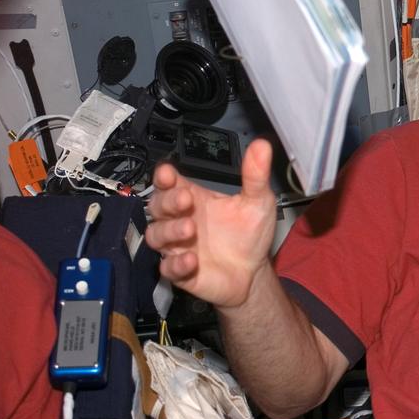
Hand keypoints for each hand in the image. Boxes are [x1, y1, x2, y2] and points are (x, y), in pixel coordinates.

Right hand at [146, 138, 278, 309]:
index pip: (170, 184)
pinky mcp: (180, 271)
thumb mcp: (258, 202)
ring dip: (170, 230)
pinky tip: (192, 260)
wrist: (254, 272)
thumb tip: (262, 146)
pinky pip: (167, 267)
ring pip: (156, 235)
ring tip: (190, 228)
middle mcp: (181, 220)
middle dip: (168, 201)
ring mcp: (177, 246)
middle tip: (186, 199)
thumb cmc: (250, 234)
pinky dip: (176, 263)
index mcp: (195, 199)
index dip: (164, 177)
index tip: (167, 172)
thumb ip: (255, 176)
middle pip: (157, 206)